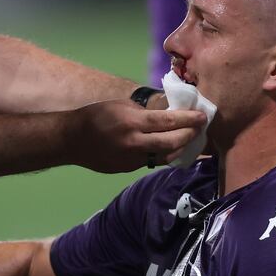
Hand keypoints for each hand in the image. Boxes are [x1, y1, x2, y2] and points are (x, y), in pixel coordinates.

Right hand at [64, 100, 206, 172]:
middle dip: (190, 135)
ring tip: (191, 139)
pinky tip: (170, 148)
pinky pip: (152, 162)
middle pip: (172, 142)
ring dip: (181, 148)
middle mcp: (134, 143)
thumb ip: (144, 112)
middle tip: (200, 128)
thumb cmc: (96, 116)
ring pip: (165, 156)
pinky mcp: (128, 169)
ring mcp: (132, 159)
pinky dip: (164, 154)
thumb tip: (167, 113)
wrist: (72, 140)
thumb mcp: (121, 106)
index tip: (203, 116)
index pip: (169, 121)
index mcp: (132, 122)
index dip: (189, 119)